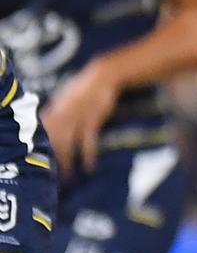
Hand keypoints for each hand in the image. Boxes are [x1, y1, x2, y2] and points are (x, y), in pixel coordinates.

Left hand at [42, 60, 121, 175]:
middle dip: (50, 158)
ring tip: (66, 175)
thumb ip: (53, 111)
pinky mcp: (93, 120)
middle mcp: (63, 115)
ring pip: (68, 143)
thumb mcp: (64, 98)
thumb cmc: (82, 88)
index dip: (38, 147)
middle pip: (52, 141)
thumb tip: (42, 124)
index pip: (41, 133)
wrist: (101, 77)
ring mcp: (78, 118)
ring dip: (67, 160)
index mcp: (54, 111)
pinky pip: (89, 141)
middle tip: (49, 175)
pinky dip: (88, 154)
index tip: (38, 160)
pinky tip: (89, 166)